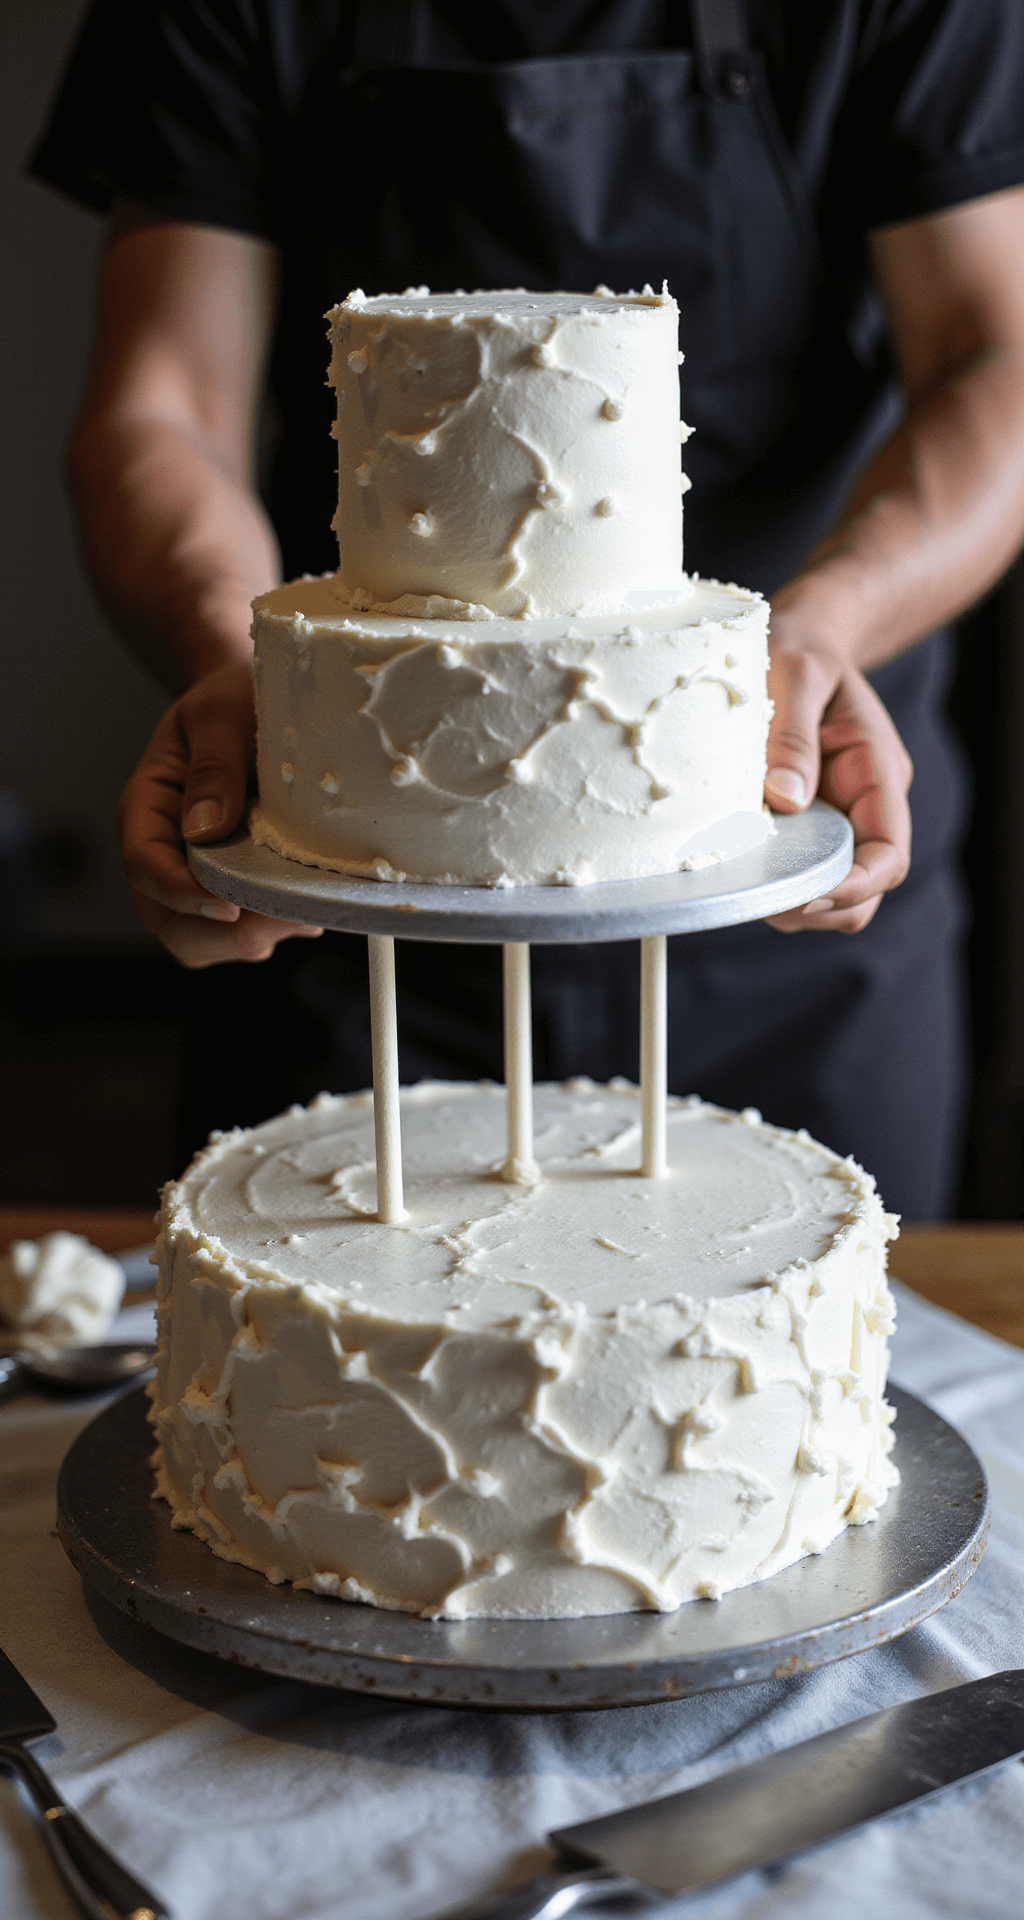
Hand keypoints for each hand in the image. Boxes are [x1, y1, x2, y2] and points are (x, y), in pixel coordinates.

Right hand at [117, 661, 322, 966]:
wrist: (253, 700)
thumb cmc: (232, 700)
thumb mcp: (223, 716)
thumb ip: (215, 767)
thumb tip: (207, 828)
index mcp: (146, 809)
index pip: (145, 866)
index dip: (183, 895)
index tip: (231, 907)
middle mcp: (164, 852)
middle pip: (167, 921)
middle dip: (222, 935)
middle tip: (284, 922)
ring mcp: (195, 876)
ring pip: (203, 939)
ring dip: (252, 938)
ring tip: (304, 911)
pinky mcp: (231, 886)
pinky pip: (239, 932)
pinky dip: (272, 929)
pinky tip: (309, 903)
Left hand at [762, 642, 912, 932]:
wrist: (795, 638)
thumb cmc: (796, 649)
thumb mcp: (794, 673)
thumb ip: (791, 735)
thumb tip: (785, 801)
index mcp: (877, 772)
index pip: (889, 853)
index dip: (855, 885)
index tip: (808, 891)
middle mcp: (862, 804)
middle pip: (864, 889)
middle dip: (822, 905)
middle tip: (763, 899)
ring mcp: (833, 817)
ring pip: (830, 890)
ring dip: (795, 900)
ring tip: (745, 886)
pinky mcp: (801, 822)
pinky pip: (797, 869)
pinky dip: (774, 881)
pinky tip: (738, 866)